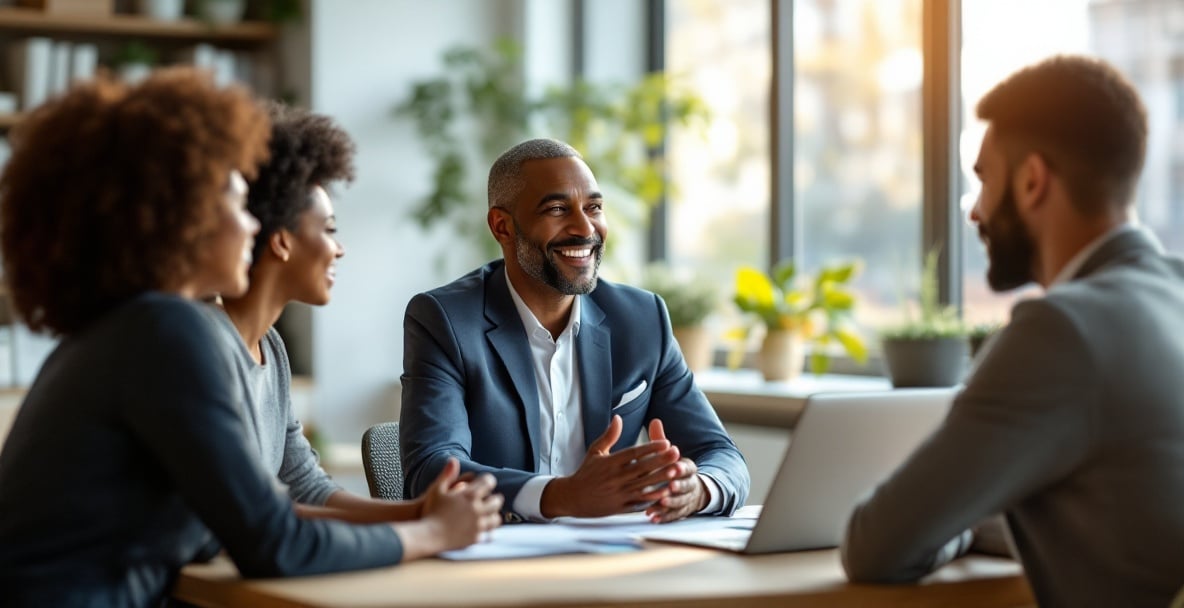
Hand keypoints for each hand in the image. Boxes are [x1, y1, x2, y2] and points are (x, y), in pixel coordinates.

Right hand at [420, 458, 502, 550]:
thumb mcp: (436, 489)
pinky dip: (489, 530)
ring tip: (490, 514)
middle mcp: (478, 508)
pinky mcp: (477, 537)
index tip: (486, 482)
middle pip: (496, 501)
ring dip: (494, 515)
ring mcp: (479, 524)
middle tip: (491, 499)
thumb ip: (447, 474)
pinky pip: (490, 533)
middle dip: (494, 499)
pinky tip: (485, 530)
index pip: (488, 482)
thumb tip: (453, 459)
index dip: (488, 481)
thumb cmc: (430, 511)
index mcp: (470, 495)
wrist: (428, 535)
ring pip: (496, 518)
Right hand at [540, 415, 680, 517]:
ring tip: (675, 472)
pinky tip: (665, 493)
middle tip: (676, 453)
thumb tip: (618, 418)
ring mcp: (618, 493)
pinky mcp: (620, 507)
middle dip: (660, 461)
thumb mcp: (595, 451)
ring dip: (660, 479)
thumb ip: (609, 436)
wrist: (572, 497)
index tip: (665, 442)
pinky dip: (651, 498)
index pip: (633, 453)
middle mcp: (615, 478)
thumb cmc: (586, 472)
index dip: (650, 448)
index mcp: (610, 463)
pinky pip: (638, 503)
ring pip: (643, 486)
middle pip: (642, 468)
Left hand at [644, 419, 708, 522]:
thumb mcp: (670, 455)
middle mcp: (690, 484)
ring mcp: (686, 499)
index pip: (687, 467)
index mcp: (688, 468)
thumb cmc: (674, 468)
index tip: (674, 467)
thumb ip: (661, 441)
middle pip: (686, 485)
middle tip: (669, 486)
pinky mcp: (680, 512)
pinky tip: (653, 517)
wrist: (692, 489)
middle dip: (678, 486)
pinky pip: (673, 516)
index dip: (681, 468)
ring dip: (671, 503)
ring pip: (680, 502)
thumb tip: (654, 420)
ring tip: (661, 502)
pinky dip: (664, 517)